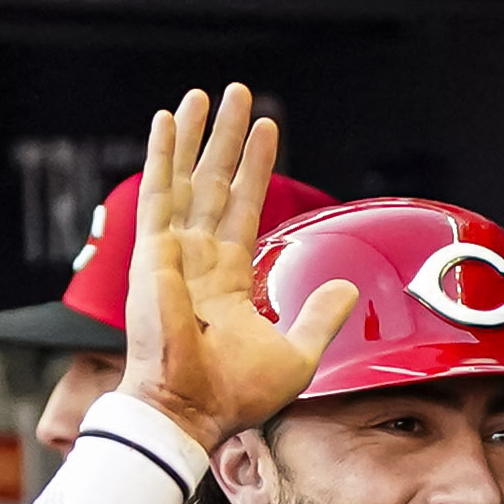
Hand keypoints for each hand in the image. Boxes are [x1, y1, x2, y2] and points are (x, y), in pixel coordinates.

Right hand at [122, 82, 360, 454]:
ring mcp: (172, 253)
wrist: (194, 410)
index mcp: (225, 281)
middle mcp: (196, 261)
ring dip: (195, 134)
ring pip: (185, 178)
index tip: (269, 130)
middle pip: (214, 184)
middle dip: (227, 139)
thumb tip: (349, 288)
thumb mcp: (297, 354)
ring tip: (204, 93)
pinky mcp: (153, 252)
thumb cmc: (234, 396)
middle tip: (238, 94)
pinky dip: (162, 153)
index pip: (243, 209)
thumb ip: (320, 316)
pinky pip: (158, 192)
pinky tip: (168, 118)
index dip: (256, 170)